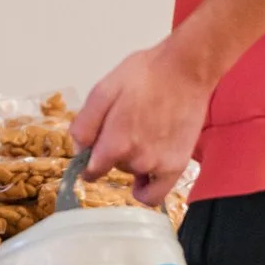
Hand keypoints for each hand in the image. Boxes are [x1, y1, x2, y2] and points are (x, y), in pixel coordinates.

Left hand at [72, 37, 218, 207]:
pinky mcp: (177, 166)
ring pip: (133, 173)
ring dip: (133, 160)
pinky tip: (146, 173)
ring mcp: (159, 165)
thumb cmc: (143, 75)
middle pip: (113, 168)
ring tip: (144, 132)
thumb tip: (79, 150)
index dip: (88, 163)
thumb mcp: (103, 90)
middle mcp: (136, 160)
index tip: (92, 155)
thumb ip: (85, 124)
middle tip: (125, 125)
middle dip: (113, 152)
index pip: (91, 170)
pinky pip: (154, 194)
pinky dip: (146, 188)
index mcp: (114, 143)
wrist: (185, 70)